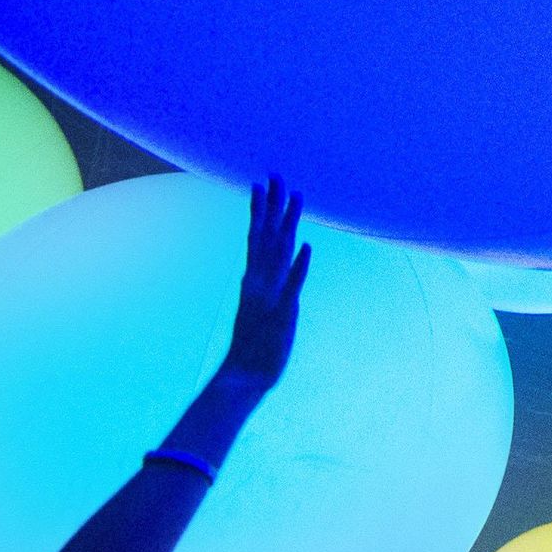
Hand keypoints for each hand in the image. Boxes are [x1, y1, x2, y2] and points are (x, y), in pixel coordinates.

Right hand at [220, 180, 311, 387]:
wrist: (244, 377)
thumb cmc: (257, 345)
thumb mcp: (268, 309)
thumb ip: (273, 286)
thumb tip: (279, 269)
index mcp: (255, 278)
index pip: (258, 236)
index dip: (262, 209)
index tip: (263, 183)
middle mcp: (259, 281)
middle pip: (267, 235)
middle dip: (273, 204)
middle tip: (276, 174)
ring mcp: (269, 295)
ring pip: (279, 252)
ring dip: (287, 223)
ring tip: (296, 196)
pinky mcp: (282, 312)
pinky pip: (292, 285)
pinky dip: (299, 266)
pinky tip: (307, 246)